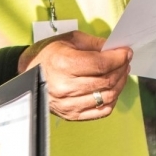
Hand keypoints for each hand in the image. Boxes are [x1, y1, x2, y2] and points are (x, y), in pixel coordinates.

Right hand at [17, 30, 131, 120]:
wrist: (28, 73)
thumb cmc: (48, 54)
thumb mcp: (69, 40)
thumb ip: (94, 44)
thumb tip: (116, 48)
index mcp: (63, 64)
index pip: (101, 64)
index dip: (119, 58)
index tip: (126, 52)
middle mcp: (65, 86)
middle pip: (107, 81)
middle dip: (121, 69)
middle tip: (125, 61)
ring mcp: (68, 104)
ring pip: (107, 97)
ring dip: (119, 84)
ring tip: (120, 74)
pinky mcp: (71, 115)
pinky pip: (101, 111)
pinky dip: (112, 100)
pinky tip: (111, 89)